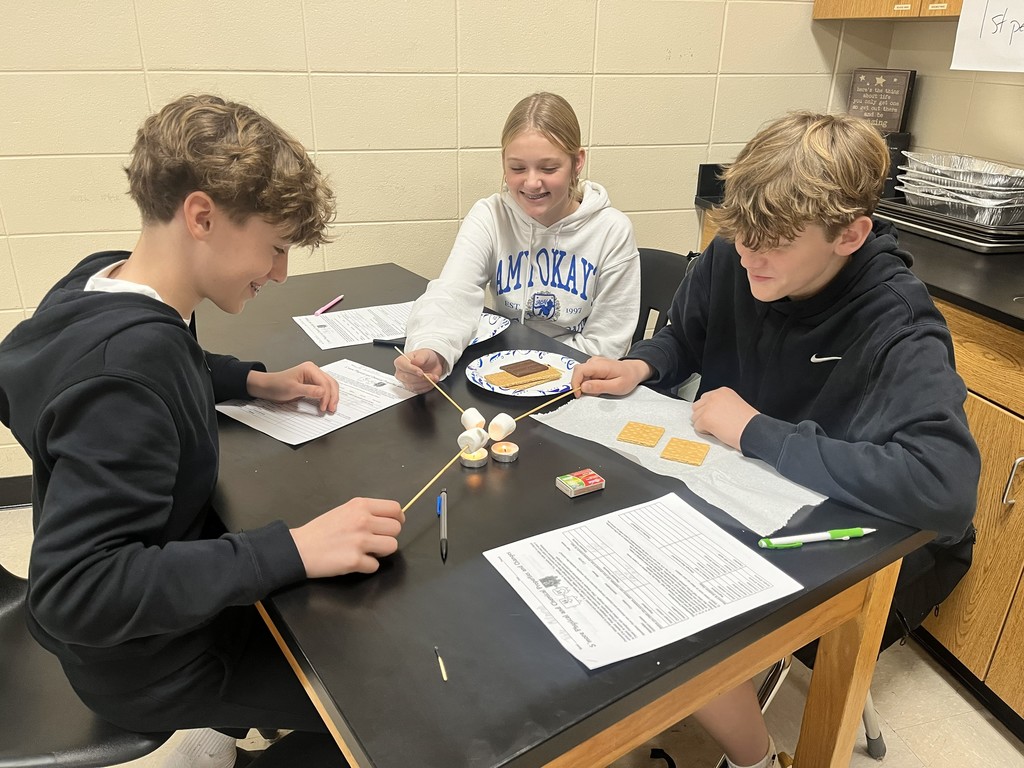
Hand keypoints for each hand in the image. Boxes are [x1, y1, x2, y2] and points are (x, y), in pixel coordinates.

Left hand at [247, 362, 338, 413]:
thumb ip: (309, 390)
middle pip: (330, 383)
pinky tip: (327, 403)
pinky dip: (327, 397)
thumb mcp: (292, 389)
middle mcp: (313, 371)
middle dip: (333, 396)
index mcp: (310, 368)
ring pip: (330, 386)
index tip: (324, 407)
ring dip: (332, 397)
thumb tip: (323, 392)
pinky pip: (324, 389)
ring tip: (331, 408)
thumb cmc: (276, 385)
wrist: (268, 387)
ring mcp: (314, 377)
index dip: (327, 396)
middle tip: (331, 409)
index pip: (324, 383)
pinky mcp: (312, 384)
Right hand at [290, 497, 404, 576]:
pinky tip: (353, 561)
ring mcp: (360, 541)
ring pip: (392, 546)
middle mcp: (363, 520)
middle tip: (374, 540)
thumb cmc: (321, 530)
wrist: (298, 549)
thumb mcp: (344, 510)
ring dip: (381, 552)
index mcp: (360, 505)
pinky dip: (366, 566)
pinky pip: (375, 566)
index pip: (395, 508)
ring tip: (366, 551)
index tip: (392, 525)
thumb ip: (366, 512)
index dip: (397, 518)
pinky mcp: (355, 560)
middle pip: (396, 529)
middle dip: (387, 536)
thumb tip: (390, 519)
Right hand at [394, 348, 444, 392]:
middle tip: (431, 375)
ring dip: (425, 383)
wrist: (432, 364)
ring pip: (413, 386)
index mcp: (400, 362)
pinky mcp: (412, 388)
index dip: (412, 370)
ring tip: (434, 378)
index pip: (403, 367)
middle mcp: (400, 373)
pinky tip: (431, 382)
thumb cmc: (425, 358)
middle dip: (421, 378)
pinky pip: (418, 391)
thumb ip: (420, 358)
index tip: (421, 372)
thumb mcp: (425, 354)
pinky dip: (426, 387)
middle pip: (407, 378)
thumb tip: (415, 362)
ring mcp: (405, 382)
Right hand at [571, 356, 652, 396]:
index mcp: (600, 365)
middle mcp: (595, 361)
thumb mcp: (616, 386)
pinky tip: (599, 386)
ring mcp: (594, 363)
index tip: (578, 394)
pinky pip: (586, 375)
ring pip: (581, 375)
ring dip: (586, 385)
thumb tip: (583, 387)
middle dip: (581, 385)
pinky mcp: (594, 366)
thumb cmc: (628, 378)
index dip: (575, 383)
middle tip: (592, 394)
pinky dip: (589, 383)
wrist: (634, 370)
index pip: (579, 370)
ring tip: (599, 390)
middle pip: (578, 372)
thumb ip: (599, 386)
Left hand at [690, 387, 758, 449]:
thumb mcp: (735, 405)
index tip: (715, 417)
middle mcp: (714, 396)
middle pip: (697, 406)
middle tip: (715, 424)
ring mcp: (709, 407)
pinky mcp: (705, 418)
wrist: (754, 431)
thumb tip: (710, 411)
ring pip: (695, 417)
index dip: (709, 410)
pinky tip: (717, 432)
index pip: (705, 399)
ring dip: (703, 424)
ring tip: (718, 428)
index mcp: (723, 391)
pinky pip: (697, 427)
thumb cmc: (749, 423)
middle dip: (703, 416)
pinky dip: (705, 432)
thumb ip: (721, 405)